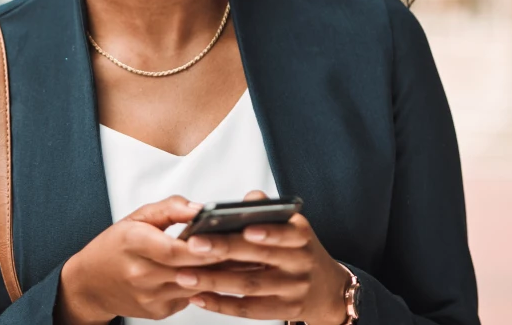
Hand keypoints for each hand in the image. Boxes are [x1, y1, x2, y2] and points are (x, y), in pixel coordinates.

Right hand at [55, 195, 227, 323]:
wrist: (90, 285)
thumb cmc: (114, 247)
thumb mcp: (136, 218)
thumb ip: (169, 209)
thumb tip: (199, 208)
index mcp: (133, 244)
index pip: (173, 249)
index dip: (200, 246)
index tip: (224, 235)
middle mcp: (140, 274)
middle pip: (189, 269)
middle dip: (219, 259)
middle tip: (245, 245)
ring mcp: (150, 297)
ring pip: (194, 286)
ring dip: (218, 273)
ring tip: (240, 258)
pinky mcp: (159, 311)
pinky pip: (189, 297)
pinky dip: (203, 284)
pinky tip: (218, 273)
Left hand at [176, 190, 349, 323]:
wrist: (327, 289)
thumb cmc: (298, 250)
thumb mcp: (293, 226)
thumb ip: (269, 209)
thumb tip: (249, 199)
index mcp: (301, 236)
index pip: (287, 233)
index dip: (269, 232)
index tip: (245, 228)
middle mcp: (300, 263)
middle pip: (261, 258)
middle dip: (225, 250)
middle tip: (194, 244)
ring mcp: (293, 290)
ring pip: (250, 286)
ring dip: (214, 281)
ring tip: (184, 274)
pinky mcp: (283, 312)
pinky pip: (249, 310)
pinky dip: (221, 305)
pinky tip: (198, 297)